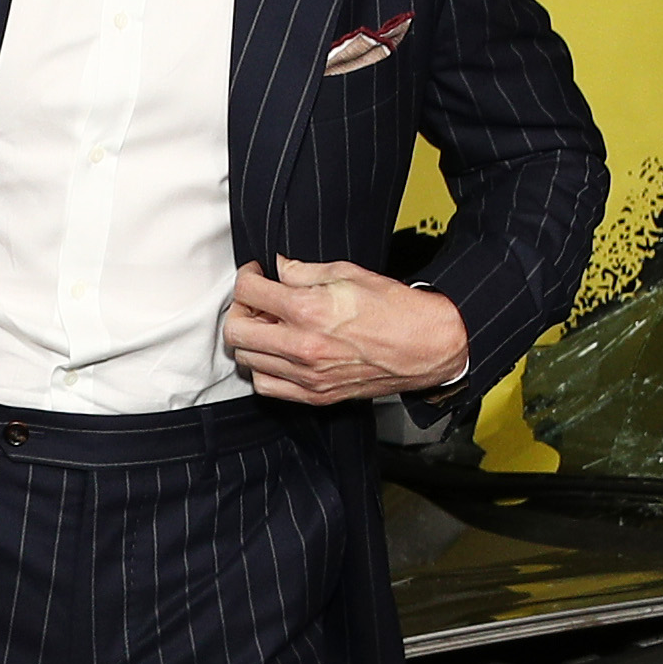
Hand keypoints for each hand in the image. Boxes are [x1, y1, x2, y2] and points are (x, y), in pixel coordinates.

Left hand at [225, 258, 470, 407]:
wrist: (427, 346)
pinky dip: (263, 368)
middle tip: (258, 301)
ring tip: (271, 326)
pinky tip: (278, 353)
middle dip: (240, 309)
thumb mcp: (348, 273)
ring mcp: (307, 375)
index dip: (248, 276)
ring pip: (246, 360)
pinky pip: (266, 386)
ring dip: (251, 339)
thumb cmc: (395, 308)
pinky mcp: (315, 395)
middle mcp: (302, 346)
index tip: (257, 274)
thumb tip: (278, 268)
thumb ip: (303, 270)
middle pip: (235, 331)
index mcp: (308, 309)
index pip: (248, 291)